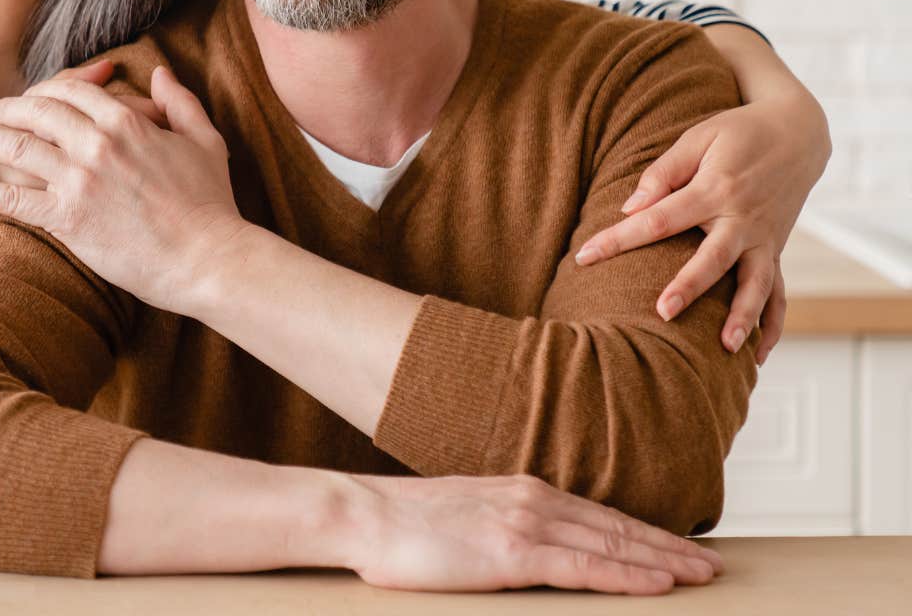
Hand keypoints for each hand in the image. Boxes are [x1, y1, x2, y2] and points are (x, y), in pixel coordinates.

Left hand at [0, 64, 245, 310]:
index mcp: (126, 122)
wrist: (207, 258)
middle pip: (36, 113)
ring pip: (17, 148)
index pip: (70, 94)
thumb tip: (160, 72)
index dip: (43, 92)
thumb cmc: (211, 204)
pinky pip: (12, 199)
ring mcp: (79, 181)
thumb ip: (179, 102)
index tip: (27, 98)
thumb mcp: (203, 141)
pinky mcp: (67, 218)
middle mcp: (96, 144)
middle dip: (3, 109)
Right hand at [346, 473, 722, 594]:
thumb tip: (524, 547)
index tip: (679, 548)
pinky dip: (628, 574)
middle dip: (670, 548)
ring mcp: (526, 525)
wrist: (361, 514)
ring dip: (664, 562)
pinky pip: (586, 567)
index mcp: (522, 492)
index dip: (645, 534)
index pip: (599, 515)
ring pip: (613, 545)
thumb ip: (502, 525)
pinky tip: (659, 583)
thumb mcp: (463, 516)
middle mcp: (533, 500)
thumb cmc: (400, 524)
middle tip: (714, 566)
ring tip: (702, 576)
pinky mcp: (513, 553)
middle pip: (618, 527)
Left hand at [573, 91, 830, 363]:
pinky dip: (772, 323)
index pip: (659, 220)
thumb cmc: (737, 132)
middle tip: (663, 313)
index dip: (619, 239)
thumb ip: (664, 172)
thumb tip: (631, 207)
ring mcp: (765, 238)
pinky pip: (780, 291)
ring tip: (725, 348)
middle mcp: (743, 218)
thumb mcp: (699, 138)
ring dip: (743, 316)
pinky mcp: (777, 249)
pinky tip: (758, 354)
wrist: (798, 132)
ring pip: (757, 283)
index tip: (584, 257)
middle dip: (689, 286)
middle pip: (713, 258)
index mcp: (715, 189)